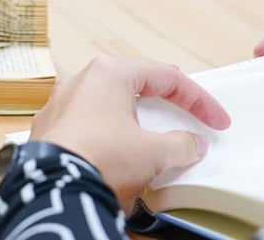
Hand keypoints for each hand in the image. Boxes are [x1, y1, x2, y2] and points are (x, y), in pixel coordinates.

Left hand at [29, 55, 230, 210]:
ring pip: (110, 108)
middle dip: (163, 107)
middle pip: (136, 88)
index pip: (166, 78)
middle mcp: (81, 81)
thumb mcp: (153, 153)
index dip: (197, 100)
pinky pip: (88, 128)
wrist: (53, 192)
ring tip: (152, 146)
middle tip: (184, 121)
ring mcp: (61, 105)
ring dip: (135, 124)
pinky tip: (119, 160)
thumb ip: (180, 145)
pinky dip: (109, 139)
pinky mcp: (50, 131)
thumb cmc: (98, 159)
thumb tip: (190, 145)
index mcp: (110, 72)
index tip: (213, 118)